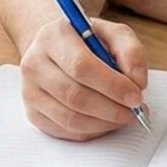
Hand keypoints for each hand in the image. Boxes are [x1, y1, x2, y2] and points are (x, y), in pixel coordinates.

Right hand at [17, 13, 149, 140]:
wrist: (56, 48)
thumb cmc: (88, 42)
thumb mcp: (114, 34)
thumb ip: (131, 52)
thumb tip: (137, 83)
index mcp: (54, 36)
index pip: (81, 67)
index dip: (112, 86)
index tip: (136, 96)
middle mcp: (35, 63)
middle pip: (75, 96)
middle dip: (111, 109)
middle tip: (134, 112)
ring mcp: (30, 90)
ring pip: (69, 118)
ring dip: (104, 124)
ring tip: (123, 117)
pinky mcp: (33, 113)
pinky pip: (65, 131)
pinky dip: (91, 132)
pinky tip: (105, 122)